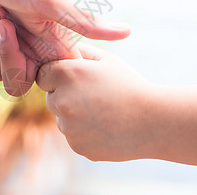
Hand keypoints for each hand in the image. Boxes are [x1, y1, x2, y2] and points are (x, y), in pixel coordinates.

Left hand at [0, 7, 82, 95]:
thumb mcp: (51, 2)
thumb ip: (85, 24)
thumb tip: (129, 32)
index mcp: (58, 43)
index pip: (56, 78)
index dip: (37, 71)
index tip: (29, 41)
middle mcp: (40, 50)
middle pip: (19, 82)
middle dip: (6, 57)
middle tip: (6, 24)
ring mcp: (20, 48)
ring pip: (1, 75)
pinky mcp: (2, 44)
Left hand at [0, 16, 155, 159]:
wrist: (153, 121)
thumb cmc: (130, 85)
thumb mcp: (106, 59)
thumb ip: (80, 51)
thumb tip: (62, 50)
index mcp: (66, 75)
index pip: (43, 74)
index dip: (58, 75)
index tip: (75, 78)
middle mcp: (61, 101)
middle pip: (51, 97)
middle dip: (65, 95)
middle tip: (93, 95)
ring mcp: (68, 127)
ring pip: (63, 119)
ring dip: (75, 115)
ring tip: (104, 111)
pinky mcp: (77, 146)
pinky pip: (74, 136)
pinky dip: (85, 132)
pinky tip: (106, 126)